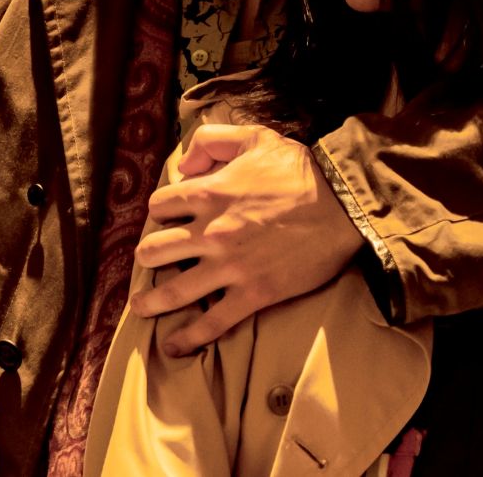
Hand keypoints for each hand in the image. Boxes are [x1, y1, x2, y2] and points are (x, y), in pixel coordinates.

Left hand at [130, 123, 363, 354]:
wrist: (342, 206)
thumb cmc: (299, 170)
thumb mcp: (253, 137)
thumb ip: (211, 140)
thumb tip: (184, 165)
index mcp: (208, 193)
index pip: (159, 206)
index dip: (161, 211)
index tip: (168, 219)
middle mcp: (210, 232)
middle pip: (154, 250)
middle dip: (147, 256)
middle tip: (150, 261)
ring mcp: (229, 267)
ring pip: (173, 291)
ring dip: (150, 301)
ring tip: (140, 307)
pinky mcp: (252, 294)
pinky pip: (212, 322)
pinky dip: (189, 338)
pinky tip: (174, 346)